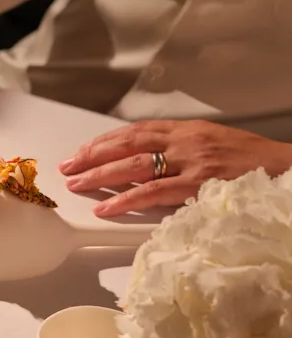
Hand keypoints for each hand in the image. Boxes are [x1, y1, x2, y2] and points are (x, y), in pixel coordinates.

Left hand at [60, 119, 291, 216]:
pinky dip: (126, 200)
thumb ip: (180, 149)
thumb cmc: (251, 161)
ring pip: (135, 166)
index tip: (82, 151)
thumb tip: (146, 160)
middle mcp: (185, 141)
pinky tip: (106, 207)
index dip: (105, 141)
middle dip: (93, 156)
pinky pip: (154, 192)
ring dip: (101, 175)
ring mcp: (191, 162)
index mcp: (186, 130)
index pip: (136, 131)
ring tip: (76, 184)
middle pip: (128, 145)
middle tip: (67, 167)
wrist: (286, 168)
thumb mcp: (213, 143)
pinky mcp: (199, 185)